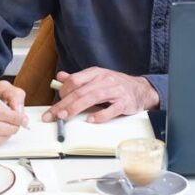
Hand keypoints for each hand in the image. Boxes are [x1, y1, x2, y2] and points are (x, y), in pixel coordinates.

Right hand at [0, 81, 27, 147]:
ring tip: (10, 127)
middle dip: (12, 127)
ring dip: (7, 135)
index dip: (13, 117)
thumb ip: (14, 96)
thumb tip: (19, 113)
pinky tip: (1, 132)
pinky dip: (0, 140)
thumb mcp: (2, 87)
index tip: (22, 119)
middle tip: (18, 124)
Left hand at [42, 68, 158, 123]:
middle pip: (80, 91)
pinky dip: (100, 115)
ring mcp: (115, 90)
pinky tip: (91, 120)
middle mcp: (104, 80)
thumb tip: (60, 77)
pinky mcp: (125, 102)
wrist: (140, 89)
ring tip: (66, 117)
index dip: (62, 92)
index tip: (55, 105)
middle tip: (54, 115)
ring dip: (76, 108)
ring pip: (92, 98)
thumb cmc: (115, 85)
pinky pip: (112, 109)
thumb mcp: (96, 78)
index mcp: (95, 73)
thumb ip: (78, 79)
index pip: (74, 81)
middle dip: (64, 104)